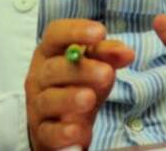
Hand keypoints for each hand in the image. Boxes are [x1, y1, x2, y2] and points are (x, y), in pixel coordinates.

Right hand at [25, 19, 134, 149]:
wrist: (62, 124)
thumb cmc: (79, 84)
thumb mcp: (95, 66)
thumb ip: (108, 54)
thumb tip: (126, 52)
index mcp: (50, 53)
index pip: (55, 35)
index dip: (75, 31)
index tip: (100, 32)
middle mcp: (39, 77)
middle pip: (54, 68)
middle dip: (81, 70)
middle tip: (106, 73)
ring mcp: (38, 106)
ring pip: (49, 100)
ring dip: (70, 98)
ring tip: (89, 99)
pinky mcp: (42, 133)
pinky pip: (50, 132)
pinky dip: (63, 132)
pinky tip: (78, 131)